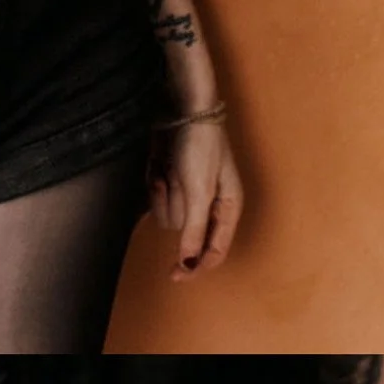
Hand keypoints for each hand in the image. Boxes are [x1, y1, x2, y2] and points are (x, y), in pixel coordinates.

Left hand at [147, 110, 242, 276]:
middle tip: (175, 180)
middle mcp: (209, 204)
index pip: (215, 251)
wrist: (181, 106)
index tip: (174, 276)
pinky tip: (159, 165)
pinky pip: (157, 198)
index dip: (196, 266)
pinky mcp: (170, 181)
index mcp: (228, 208)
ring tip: (166, 169)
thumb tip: (189, 265)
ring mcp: (188, 192)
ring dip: (163, 193)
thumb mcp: (200, 190)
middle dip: (175, 206)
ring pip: (167, 216)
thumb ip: (195, 230)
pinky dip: (155, 182)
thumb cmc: (200, 145)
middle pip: (185, 232)